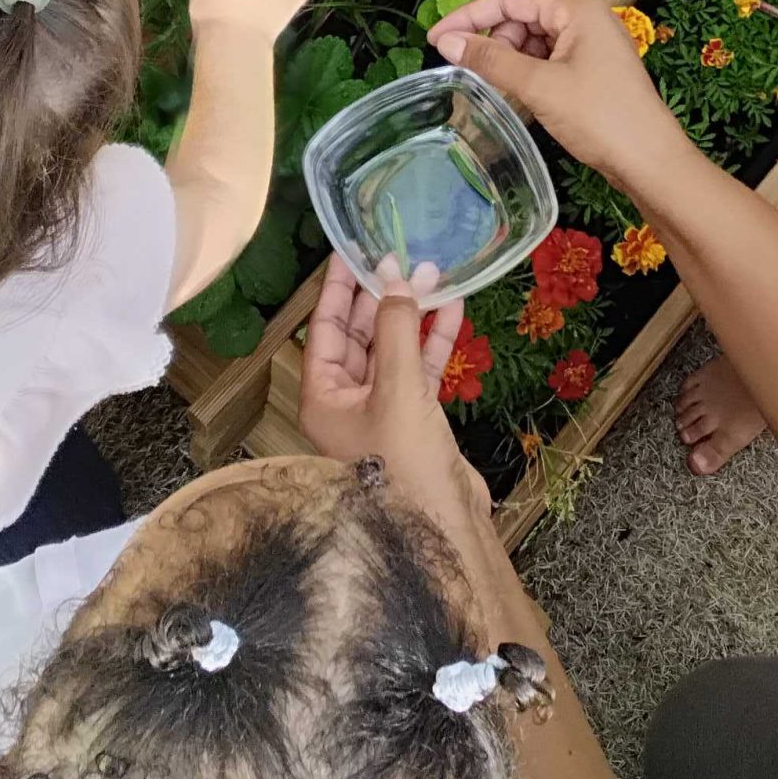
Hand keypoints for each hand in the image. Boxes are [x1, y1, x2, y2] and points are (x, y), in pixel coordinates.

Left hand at [301, 256, 489, 538]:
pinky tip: (454, 310)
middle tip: (401, 255)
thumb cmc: (405, 464)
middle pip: (359, 335)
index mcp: (323, 396)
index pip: (324, 328)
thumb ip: (397, 328)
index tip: (352, 250)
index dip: (339, 288)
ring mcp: (382, 410)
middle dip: (382, 297)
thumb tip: (395, 276)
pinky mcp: (415, 420)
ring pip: (394, 350)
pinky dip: (435, 341)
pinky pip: (420, 369)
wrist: (443, 528)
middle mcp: (346, 401)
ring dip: (413, 315)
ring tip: (435, 274)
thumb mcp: (398, 389)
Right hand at [429, 0, 689, 195]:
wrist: (650, 160)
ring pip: (533, 39)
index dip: (470, 14)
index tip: (437, 37)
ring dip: (507, 57)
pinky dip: (526, 71)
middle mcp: (586, 19)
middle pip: (522, 14)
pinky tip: (514, 92)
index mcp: (578, 9)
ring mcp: (591, 45)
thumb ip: (491, 60)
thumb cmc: (602, 118)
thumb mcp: (540, 86)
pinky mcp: (592, 71)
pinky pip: (548, 59)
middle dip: (491, 37)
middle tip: (464, 67)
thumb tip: (448, 42)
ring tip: (490, 83)